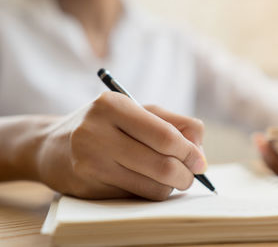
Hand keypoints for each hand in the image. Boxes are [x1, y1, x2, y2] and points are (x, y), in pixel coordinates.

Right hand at [36, 92, 206, 199]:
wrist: (52, 145)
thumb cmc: (104, 125)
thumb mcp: (136, 112)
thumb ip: (174, 123)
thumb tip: (200, 152)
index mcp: (113, 106)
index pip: (165, 135)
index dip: (190, 152)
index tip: (200, 161)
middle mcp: (97, 132)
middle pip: (162, 164)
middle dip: (186, 175)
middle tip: (191, 175)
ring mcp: (90, 162)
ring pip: (152, 186)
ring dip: (171, 186)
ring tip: (171, 179)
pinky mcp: (87, 186)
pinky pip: (136, 197)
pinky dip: (151, 193)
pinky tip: (147, 182)